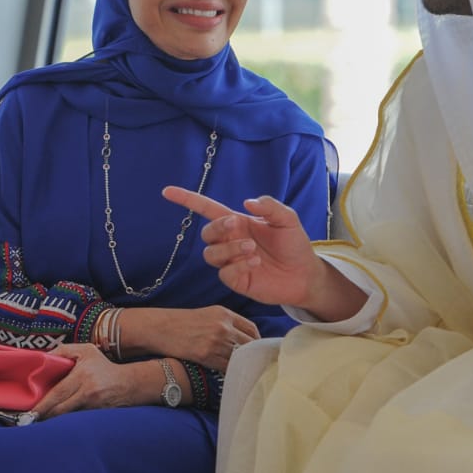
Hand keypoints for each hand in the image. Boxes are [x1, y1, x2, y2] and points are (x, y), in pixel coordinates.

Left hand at [33, 344, 166, 418]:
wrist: (129, 384)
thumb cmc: (104, 366)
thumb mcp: (86, 350)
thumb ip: (64, 350)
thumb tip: (44, 357)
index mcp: (82, 375)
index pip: (57, 394)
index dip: (42, 406)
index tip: (30, 413)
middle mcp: (88, 392)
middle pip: (60, 410)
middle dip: (44, 417)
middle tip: (28, 421)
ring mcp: (93, 406)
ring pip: (67, 417)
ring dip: (53, 421)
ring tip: (38, 423)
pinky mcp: (97, 415)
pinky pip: (77, 420)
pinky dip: (66, 422)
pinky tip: (56, 425)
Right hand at [119, 305, 257, 371]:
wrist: (159, 328)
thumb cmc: (181, 323)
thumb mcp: (207, 315)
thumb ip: (226, 324)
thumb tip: (243, 341)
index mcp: (225, 313)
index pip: (252, 329)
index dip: (257, 342)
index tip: (256, 351)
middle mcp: (223, 325)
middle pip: (250, 344)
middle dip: (253, 356)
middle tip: (254, 365)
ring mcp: (215, 340)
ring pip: (240, 358)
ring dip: (243, 366)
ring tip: (243, 373)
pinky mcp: (206, 354)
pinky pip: (227, 367)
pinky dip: (230, 372)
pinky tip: (229, 375)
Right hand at [162, 185, 365, 319]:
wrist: (305, 274)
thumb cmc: (295, 245)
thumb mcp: (288, 220)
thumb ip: (270, 206)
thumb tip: (247, 202)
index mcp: (239, 223)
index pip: (206, 209)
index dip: (187, 200)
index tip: (168, 191)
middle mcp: (231, 241)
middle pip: (206, 233)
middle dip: (217, 228)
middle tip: (236, 226)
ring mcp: (231, 262)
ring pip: (211, 254)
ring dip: (229, 249)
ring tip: (253, 249)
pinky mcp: (236, 280)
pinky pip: (224, 273)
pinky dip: (238, 266)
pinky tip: (254, 263)